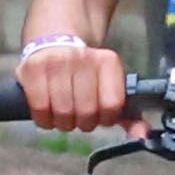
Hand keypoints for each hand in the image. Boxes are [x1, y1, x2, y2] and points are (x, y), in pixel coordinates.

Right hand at [15, 28, 133, 130]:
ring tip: (64, 114)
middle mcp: (82, 58)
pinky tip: (49, 113)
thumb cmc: (85, 72)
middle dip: (83, 123)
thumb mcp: (110, 85)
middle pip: (86, 113)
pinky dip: (45, 120)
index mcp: (107, 61)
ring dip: (64, 123)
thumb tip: (142, 136)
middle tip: (80, 117)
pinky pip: (40, 110)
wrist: (55, 38)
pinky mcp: (32, 69)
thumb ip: (128, 114)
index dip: (105, 119)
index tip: (101, 116)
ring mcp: (55, 62)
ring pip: (63, 113)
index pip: (112, 106)